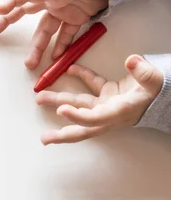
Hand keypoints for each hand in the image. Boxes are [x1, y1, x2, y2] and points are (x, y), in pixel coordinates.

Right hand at [0, 0, 110, 68]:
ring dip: (37, 47)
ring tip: (30, 63)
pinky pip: (64, 34)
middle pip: (26, 10)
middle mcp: (54, 0)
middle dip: (8, 20)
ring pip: (44, 30)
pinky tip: (55, 57)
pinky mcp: (75, 18)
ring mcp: (63, 10)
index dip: (13, 1)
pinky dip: (60, 46)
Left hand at [37, 55, 163, 144]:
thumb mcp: (153, 81)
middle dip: (62, 133)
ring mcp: (107, 104)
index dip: (77, 116)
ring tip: (41, 98)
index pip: (94, 119)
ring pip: (79, 104)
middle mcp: (108, 113)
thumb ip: (143, 72)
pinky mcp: (108, 93)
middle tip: (44, 138)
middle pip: (82, 126)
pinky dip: (82, 76)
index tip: (61, 111)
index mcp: (118, 113)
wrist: (167, 93)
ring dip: (60, 99)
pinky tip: (69, 69)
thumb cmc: (159, 90)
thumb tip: (131, 60)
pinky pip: (92, 85)